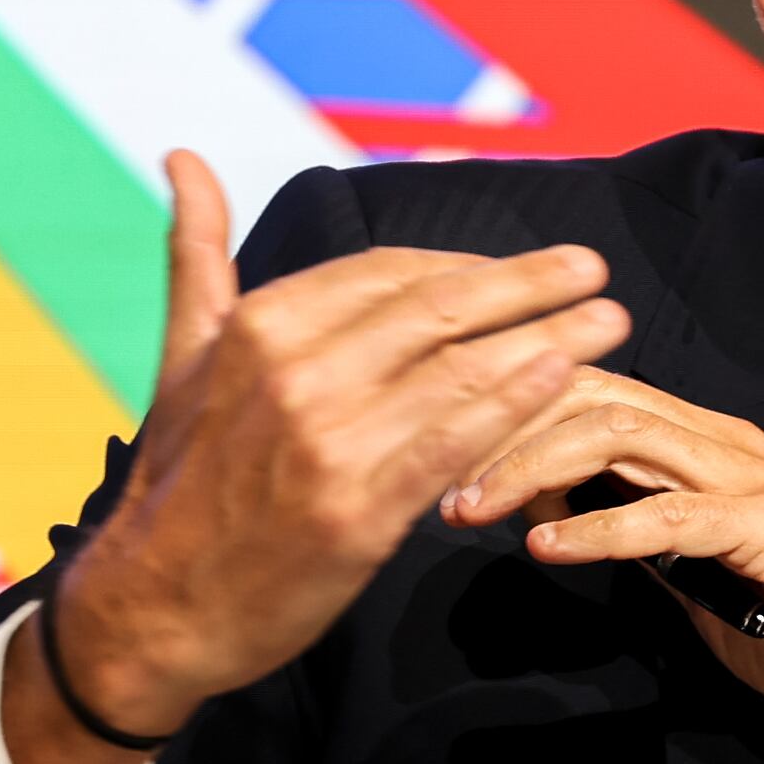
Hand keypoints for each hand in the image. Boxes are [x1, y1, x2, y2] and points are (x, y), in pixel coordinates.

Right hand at [7, 152, 629, 763]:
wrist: (156, 607)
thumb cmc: (180, 477)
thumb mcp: (181, 354)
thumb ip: (197, 254)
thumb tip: (183, 157)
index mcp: (259, 326)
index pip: (387, 272)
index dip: (463, 265)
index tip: (517, 266)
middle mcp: (294, 373)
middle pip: (436, 309)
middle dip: (525, 283)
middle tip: (591, 265)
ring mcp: (328, 442)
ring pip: (458, 371)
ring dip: (546, 336)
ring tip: (608, 318)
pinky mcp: (358, 511)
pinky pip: (453, 442)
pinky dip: (514, 403)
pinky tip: (563, 376)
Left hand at [448, 369, 763, 763]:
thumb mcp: (689, 571)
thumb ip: (629, 532)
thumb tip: (549, 513)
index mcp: (700, 443)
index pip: (587, 391)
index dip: (506, 409)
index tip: (435, 451)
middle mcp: (723, 442)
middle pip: (591, 394)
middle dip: (499, 424)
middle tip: (429, 473)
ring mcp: (750, 480)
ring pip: (621, 435)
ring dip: (532, 468)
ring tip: (468, 507)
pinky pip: (669, 515)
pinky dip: (598, 529)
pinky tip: (544, 548)